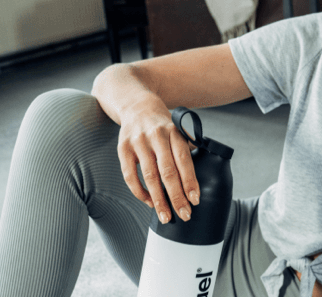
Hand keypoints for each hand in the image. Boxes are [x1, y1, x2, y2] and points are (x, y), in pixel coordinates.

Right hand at [117, 109, 200, 223]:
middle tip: (184, 215)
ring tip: (166, 216)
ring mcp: (138, 142)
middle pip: (167, 171)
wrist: (137, 106)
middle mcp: (156, 136)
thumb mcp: (179, 129)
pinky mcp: (123, 148)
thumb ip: (188, 148)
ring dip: (158, 200)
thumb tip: (198, 174)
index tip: (195, 200)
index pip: (184, 160)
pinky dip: (140, 192)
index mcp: (174, 132)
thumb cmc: (162, 125)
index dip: (190, 181)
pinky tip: (149, 202)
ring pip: (149, 176)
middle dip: (176, 196)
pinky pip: (130, 175)